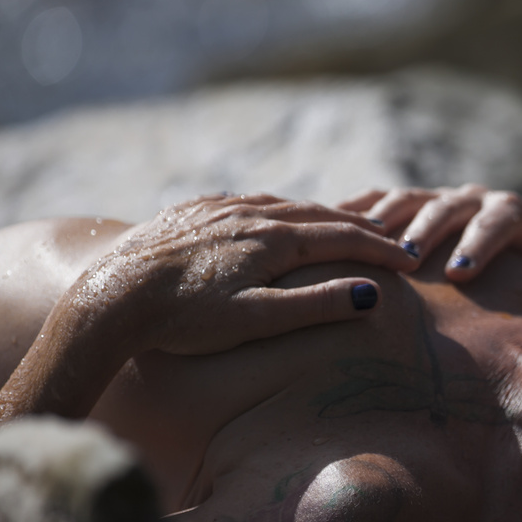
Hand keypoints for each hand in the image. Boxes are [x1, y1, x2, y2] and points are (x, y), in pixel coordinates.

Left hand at [78, 193, 418, 355]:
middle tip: (391, 237)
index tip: (411, 262)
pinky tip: (276, 214)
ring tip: (343, 224)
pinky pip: (248, 202)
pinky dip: (279, 208)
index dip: (382, 249)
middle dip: (361, 226)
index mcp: (274, 239)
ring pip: (284, 204)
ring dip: (321, 214)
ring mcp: (220, 209)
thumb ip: (315, 305)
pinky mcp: (191, 212)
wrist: (110, 296)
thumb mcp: (257, 320)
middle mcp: (252, 214)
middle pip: (320, 214)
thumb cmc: (184, 319)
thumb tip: (372, 293)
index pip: (344, 238)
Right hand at [337, 185, 521, 297]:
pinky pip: (375, 202)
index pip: (501, 216)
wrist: (520, 277)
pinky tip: (326, 227)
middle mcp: (474, 200)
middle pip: (449, 205)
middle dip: (428, 229)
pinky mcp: (405, 209)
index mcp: (514, 215)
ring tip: (361, 243)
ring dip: (386, 219)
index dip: (481, 242)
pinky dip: (352, 212)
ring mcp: (436, 201)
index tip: (461, 274)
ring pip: (407, 198)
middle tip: (407, 258)